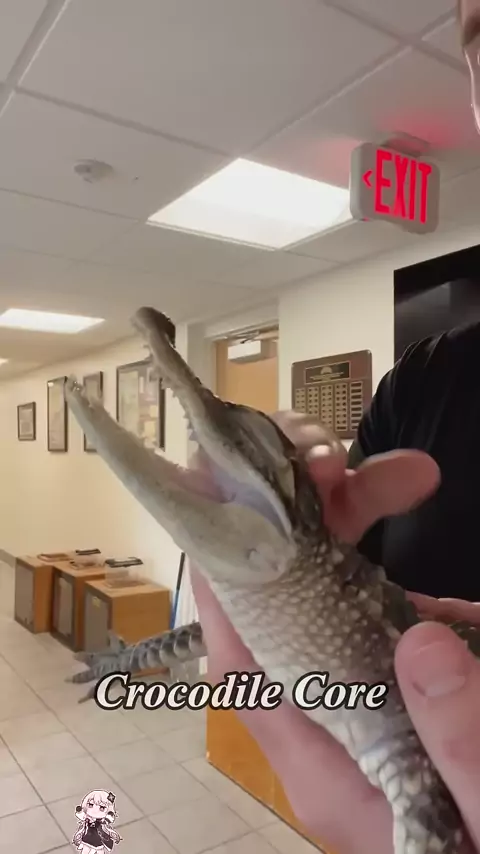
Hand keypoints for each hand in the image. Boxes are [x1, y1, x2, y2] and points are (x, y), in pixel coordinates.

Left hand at [191, 412, 479, 853]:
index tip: (230, 507)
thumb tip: (423, 645)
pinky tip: (447, 553)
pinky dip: (424, 581)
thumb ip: (459, 743)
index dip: (228, 586)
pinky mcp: (428, 688)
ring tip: (408, 473)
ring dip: (364, 530)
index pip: (250, 668)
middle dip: (308, 526)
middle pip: (296, 611)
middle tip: (335, 461)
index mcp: (332, 767)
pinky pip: (408, 619)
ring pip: (351, 600)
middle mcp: (343, 723)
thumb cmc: (477, 846)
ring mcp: (386, 700)